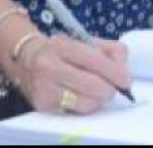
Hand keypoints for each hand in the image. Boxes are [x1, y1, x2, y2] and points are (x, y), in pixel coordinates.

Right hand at [15, 34, 130, 114]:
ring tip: (95, 93)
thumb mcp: (85, 41)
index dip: (114, 73)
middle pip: (92, 85)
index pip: (94, 61)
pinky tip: (81, 97)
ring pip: (85, 103)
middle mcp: (49, 66)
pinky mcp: (42, 105)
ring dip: (97, 100)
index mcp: (62, 45)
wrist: (26, 58)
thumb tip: (124, 74)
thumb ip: (110, 51)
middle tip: (111, 89)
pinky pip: (75, 111)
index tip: (126, 82)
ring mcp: (43, 87)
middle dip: (108, 90)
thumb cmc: (63, 50)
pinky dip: (84, 106)